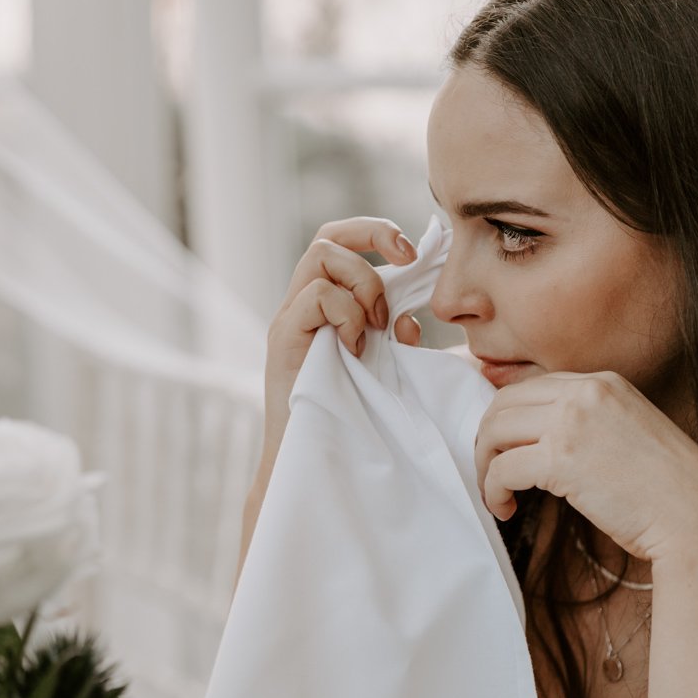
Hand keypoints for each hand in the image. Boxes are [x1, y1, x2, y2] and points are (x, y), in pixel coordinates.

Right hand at [265, 217, 420, 437]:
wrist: (311, 463)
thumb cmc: (349, 423)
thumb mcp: (387, 372)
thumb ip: (397, 342)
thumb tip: (407, 319)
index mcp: (324, 307)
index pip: (341, 243)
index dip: (377, 234)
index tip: (414, 255)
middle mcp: (301, 305)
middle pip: (328, 236)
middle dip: (374, 237)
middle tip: (406, 266)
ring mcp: (289, 319)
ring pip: (322, 256)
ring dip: (364, 284)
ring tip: (376, 326)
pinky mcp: (283, 338)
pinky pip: (318, 295)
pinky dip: (348, 314)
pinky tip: (357, 349)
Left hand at [474, 370, 697, 561]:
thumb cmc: (664, 490)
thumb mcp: (625, 431)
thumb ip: (584, 421)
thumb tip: (530, 435)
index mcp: (602, 382)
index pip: (530, 388)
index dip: (506, 419)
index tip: (502, 447)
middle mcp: (585, 392)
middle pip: (503, 404)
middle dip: (487, 440)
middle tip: (492, 471)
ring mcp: (571, 422)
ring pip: (495, 432)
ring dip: (486, 466)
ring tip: (497, 493)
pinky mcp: (560, 458)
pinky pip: (502, 469)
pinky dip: (493, 490)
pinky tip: (506, 507)